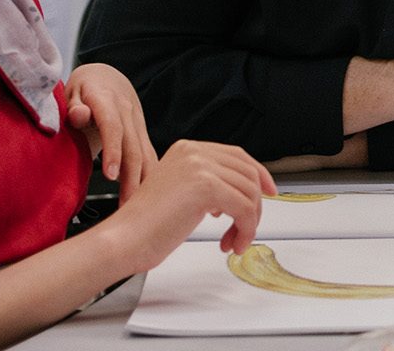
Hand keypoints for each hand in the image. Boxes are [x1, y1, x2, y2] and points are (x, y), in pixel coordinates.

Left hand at [65, 63, 155, 200]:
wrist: (106, 77)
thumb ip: (72, 105)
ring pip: (146, 154)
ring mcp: (138, 123)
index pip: (113, 126)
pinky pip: (150, 156)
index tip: (110, 175)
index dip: (113, 150)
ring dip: (144, 182)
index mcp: (106, 99)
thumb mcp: (70, 91)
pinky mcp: (143, 134)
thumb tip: (79, 115)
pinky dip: (151, 177)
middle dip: (132, 178)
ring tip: (138, 209)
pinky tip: (148, 197)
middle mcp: (127, 111)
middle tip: (126, 206)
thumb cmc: (83, 88)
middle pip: (134, 147)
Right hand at [99, 140, 275, 269]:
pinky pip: (245, 209)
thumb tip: (240, 192)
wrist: (124, 239)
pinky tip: (231, 243)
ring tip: (233, 241)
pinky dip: (245, 230)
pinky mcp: (205, 186)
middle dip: (255, 205)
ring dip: (248, 223)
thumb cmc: (146, 226)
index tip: (269, 193)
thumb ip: (208, 184)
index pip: (236, 156)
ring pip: (250, 193)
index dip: (258, 175)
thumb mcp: (182, 193)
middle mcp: (194, 152)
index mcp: (187, 149)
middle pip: (248, 173)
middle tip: (247, 229)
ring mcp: (199, 166)